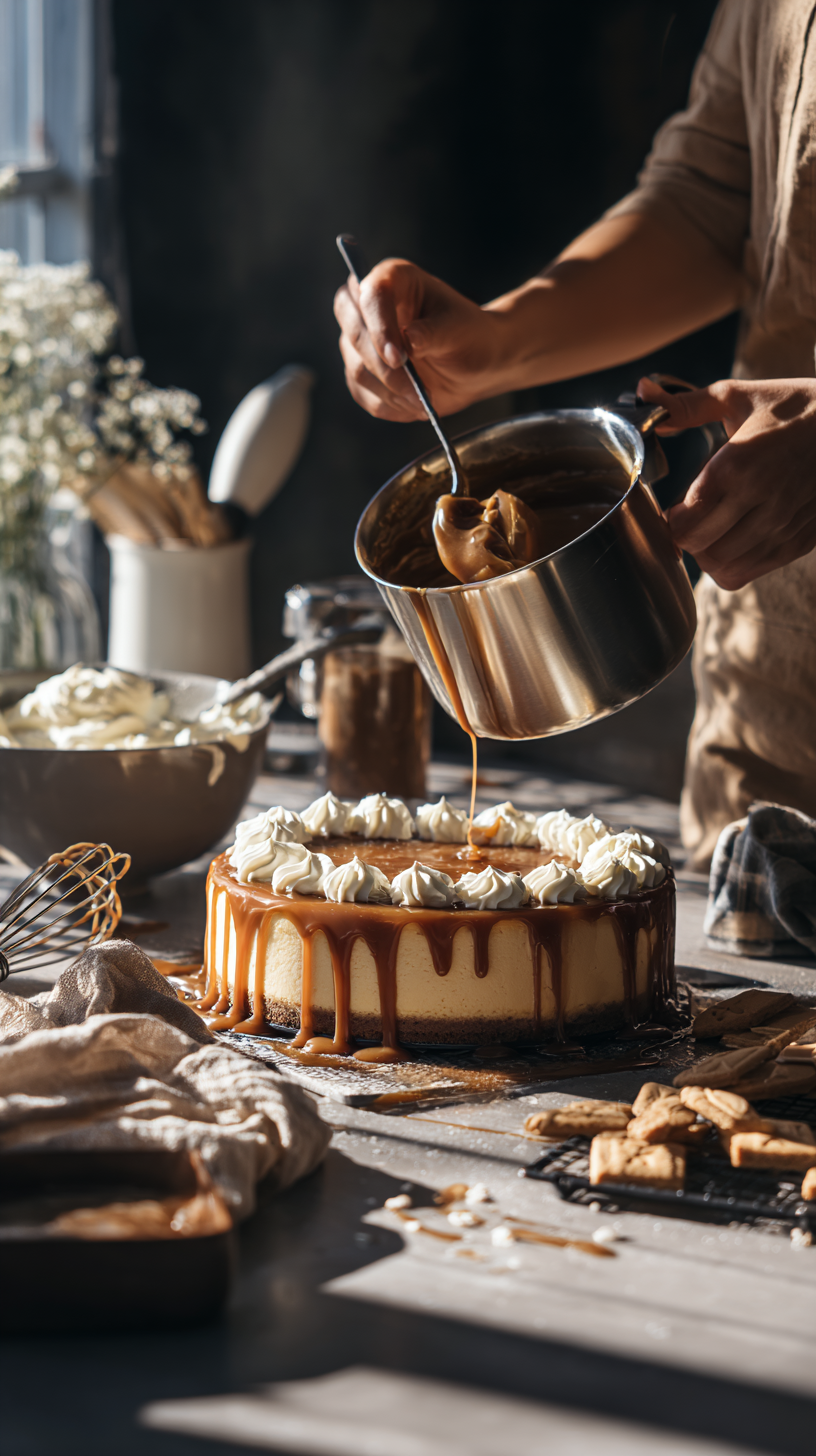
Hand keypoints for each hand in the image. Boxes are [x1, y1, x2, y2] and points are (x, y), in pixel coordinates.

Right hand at [334, 258, 502, 420]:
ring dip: (390, 390)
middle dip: (380, 364)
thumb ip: (432, 333)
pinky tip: (414, 403)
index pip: (371, 295)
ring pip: (356, 368)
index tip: (399, 358)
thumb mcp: (459, 329)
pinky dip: (389, 404)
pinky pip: (362, 393)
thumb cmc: (469, 336)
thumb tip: (408, 340)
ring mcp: (361, 340)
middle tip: (411, 385)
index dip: (380, 327)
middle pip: (352, 330)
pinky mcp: (362, 371)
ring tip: (422, 398)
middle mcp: (370, 306)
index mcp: (394, 279)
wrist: (475, 365)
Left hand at [637, 376, 815, 589]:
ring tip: (712, 530)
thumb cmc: (793, 408)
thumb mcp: (738, 396)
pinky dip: (731, 565)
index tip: (674, 507)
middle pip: (699, 547)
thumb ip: (686, 404)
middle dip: (685, 537)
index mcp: (739, 464)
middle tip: (689, 520)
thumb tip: (643, 391)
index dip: (670, 519)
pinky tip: (734, 541)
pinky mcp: (799, 542)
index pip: (685, 520)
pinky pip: (749, 573)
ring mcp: (782, 524)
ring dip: (707, 553)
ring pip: (722, 566)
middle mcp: (761, 499)